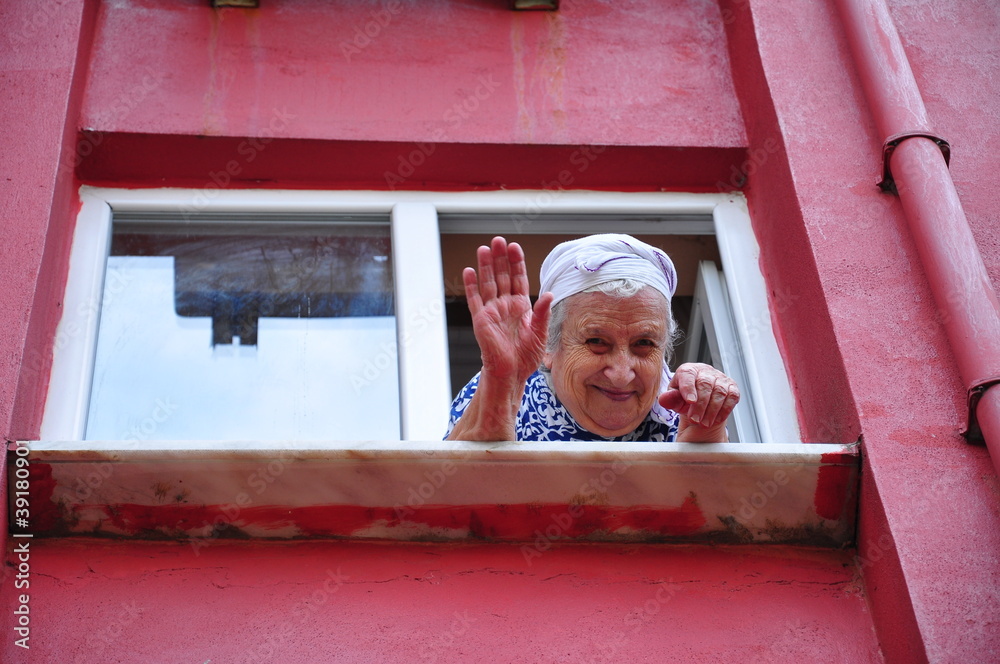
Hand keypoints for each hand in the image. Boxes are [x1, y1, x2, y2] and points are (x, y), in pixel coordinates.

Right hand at [464, 236, 552, 385]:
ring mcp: (492, 311)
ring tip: (484, 249)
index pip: (518, 278)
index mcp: (520, 306)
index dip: (516, 263)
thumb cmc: (526, 356)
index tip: (514, 247)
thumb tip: (549, 294)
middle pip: (502, 276)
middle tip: (498, 240)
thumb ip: (542, 312)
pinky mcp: (481, 319)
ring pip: (488, 283)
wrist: (511, 373)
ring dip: (486, 266)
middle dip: (500, 258)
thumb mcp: (540, 332)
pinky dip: (471, 285)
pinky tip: (469, 271)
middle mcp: (505, 305)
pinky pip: (474, 299)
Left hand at [658, 363, 739, 441]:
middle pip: (705, 385)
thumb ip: (669, 399)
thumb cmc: (685, 399)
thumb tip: (664, 399)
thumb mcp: (674, 400)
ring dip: (712, 410)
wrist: (700, 404)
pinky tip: (716, 419)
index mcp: (688, 370)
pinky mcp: (732, 387)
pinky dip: (724, 410)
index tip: (689, 401)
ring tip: (704, 423)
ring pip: (719, 392)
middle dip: (700, 405)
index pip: (688, 375)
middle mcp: (705, 371)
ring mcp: (721, 378)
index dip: (688, 388)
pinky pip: (732, 397)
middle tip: (695, 420)